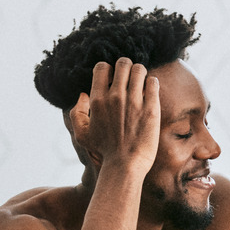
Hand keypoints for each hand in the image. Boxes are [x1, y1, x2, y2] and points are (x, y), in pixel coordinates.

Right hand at [69, 57, 159, 173]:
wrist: (125, 165)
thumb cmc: (104, 152)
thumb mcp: (81, 135)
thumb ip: (76, 113)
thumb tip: (83, 95)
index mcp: (97, 100)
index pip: (102, 67)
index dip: (109, 69)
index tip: (114, 78)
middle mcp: (115, 97)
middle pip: (123, 64)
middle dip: (127, 67)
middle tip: (130, 77)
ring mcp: (134, 101)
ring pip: (140, 69)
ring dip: (141, 73)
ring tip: (142, 82)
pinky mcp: (151, 108)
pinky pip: (153, 83)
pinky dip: (152, 82)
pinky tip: (151, 89)